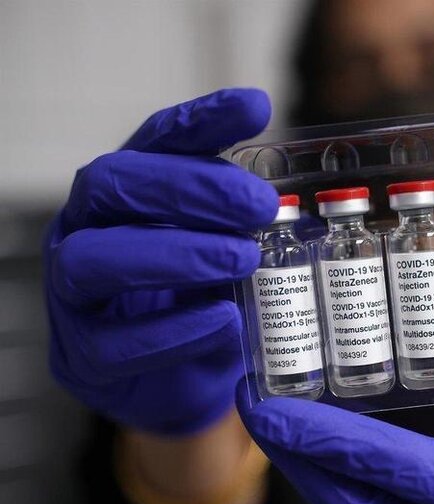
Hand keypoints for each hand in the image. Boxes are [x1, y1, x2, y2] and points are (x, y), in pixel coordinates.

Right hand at [45, 88, 277, 434]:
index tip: (254, 108)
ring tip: (242, 257)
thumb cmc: (203, 302)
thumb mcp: (227, 250)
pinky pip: (115, 341)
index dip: (200, 122)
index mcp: (125, 197)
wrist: (183, 384)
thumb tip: (278, 189)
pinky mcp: (84, 357)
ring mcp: (74, 296)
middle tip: (259, 203)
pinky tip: (225, 319)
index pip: (153, 143)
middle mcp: (86, 232)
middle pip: (112, 185)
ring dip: (175, 253)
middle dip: (188, 187)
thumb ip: (239, 220)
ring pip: (94, 259)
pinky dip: (175, 329)